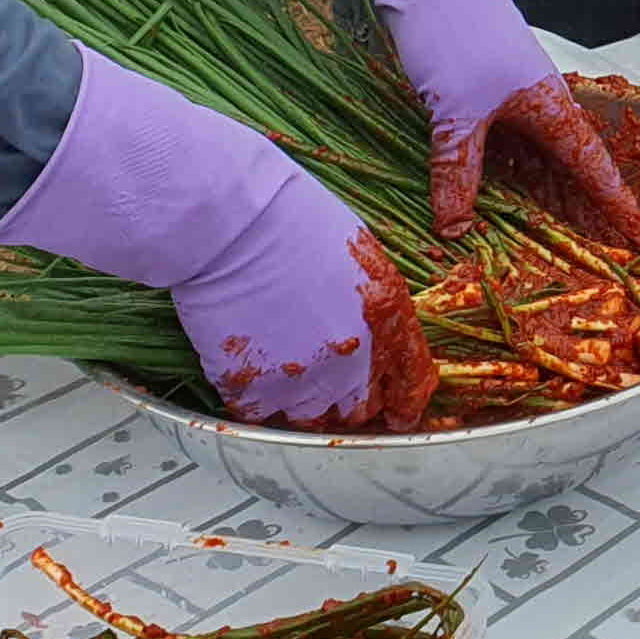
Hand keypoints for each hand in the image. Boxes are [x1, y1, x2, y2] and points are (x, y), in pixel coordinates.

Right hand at [0, 53, 435, 429]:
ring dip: (301, 408)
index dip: (404, 401)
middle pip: (361, 411)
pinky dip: (256, 402)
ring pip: (311, 422)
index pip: (410, 382)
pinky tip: (249, 376)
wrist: (229, 220)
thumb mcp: (358, 252)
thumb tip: (373, 326)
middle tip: (328, 390)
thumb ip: (373, 301)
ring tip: (283, 381)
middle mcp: (352, 356)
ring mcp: (301, 377)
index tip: (397, 412)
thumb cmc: (289, 216)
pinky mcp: (251, 387)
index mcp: (386, 318)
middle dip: (349, 405)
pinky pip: (260, 416)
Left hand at [299, 0, 639, 242]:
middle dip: (585, 202)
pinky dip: (504, 168)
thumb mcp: (456, 115)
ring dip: (543, 188)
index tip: (635, 232)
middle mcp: (537, 100)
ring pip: (535, 151)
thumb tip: (456, 231)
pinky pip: (504, 139)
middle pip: (570, 161)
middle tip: (602, 241)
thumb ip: (458, 173)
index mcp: (548, 106)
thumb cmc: (456, 37)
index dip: (612, 200)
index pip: (591, 165)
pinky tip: (492, 186)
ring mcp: (509, 91)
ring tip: (554, 225)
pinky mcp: (479, 84)